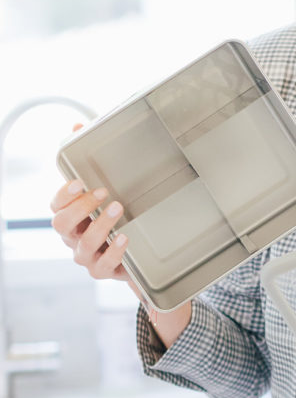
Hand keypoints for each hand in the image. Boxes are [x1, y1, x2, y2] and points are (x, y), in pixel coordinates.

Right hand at [49, 124, 191, 346]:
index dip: (63, 194)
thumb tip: (78, 126)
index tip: (78, 181)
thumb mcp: (107, 184)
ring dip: (99, 225)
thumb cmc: (116, 215)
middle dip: (80, 207)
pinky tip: (125, 238)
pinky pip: (102, 266)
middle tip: (103, 192)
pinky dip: (113, 252)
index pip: (55, 205)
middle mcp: (73, 237)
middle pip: (61, 225)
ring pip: (83, 245)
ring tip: (118, 208)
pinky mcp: (104, 271)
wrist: (137, 253)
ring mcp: (87, 256)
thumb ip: (91, 157)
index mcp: (70, 216)